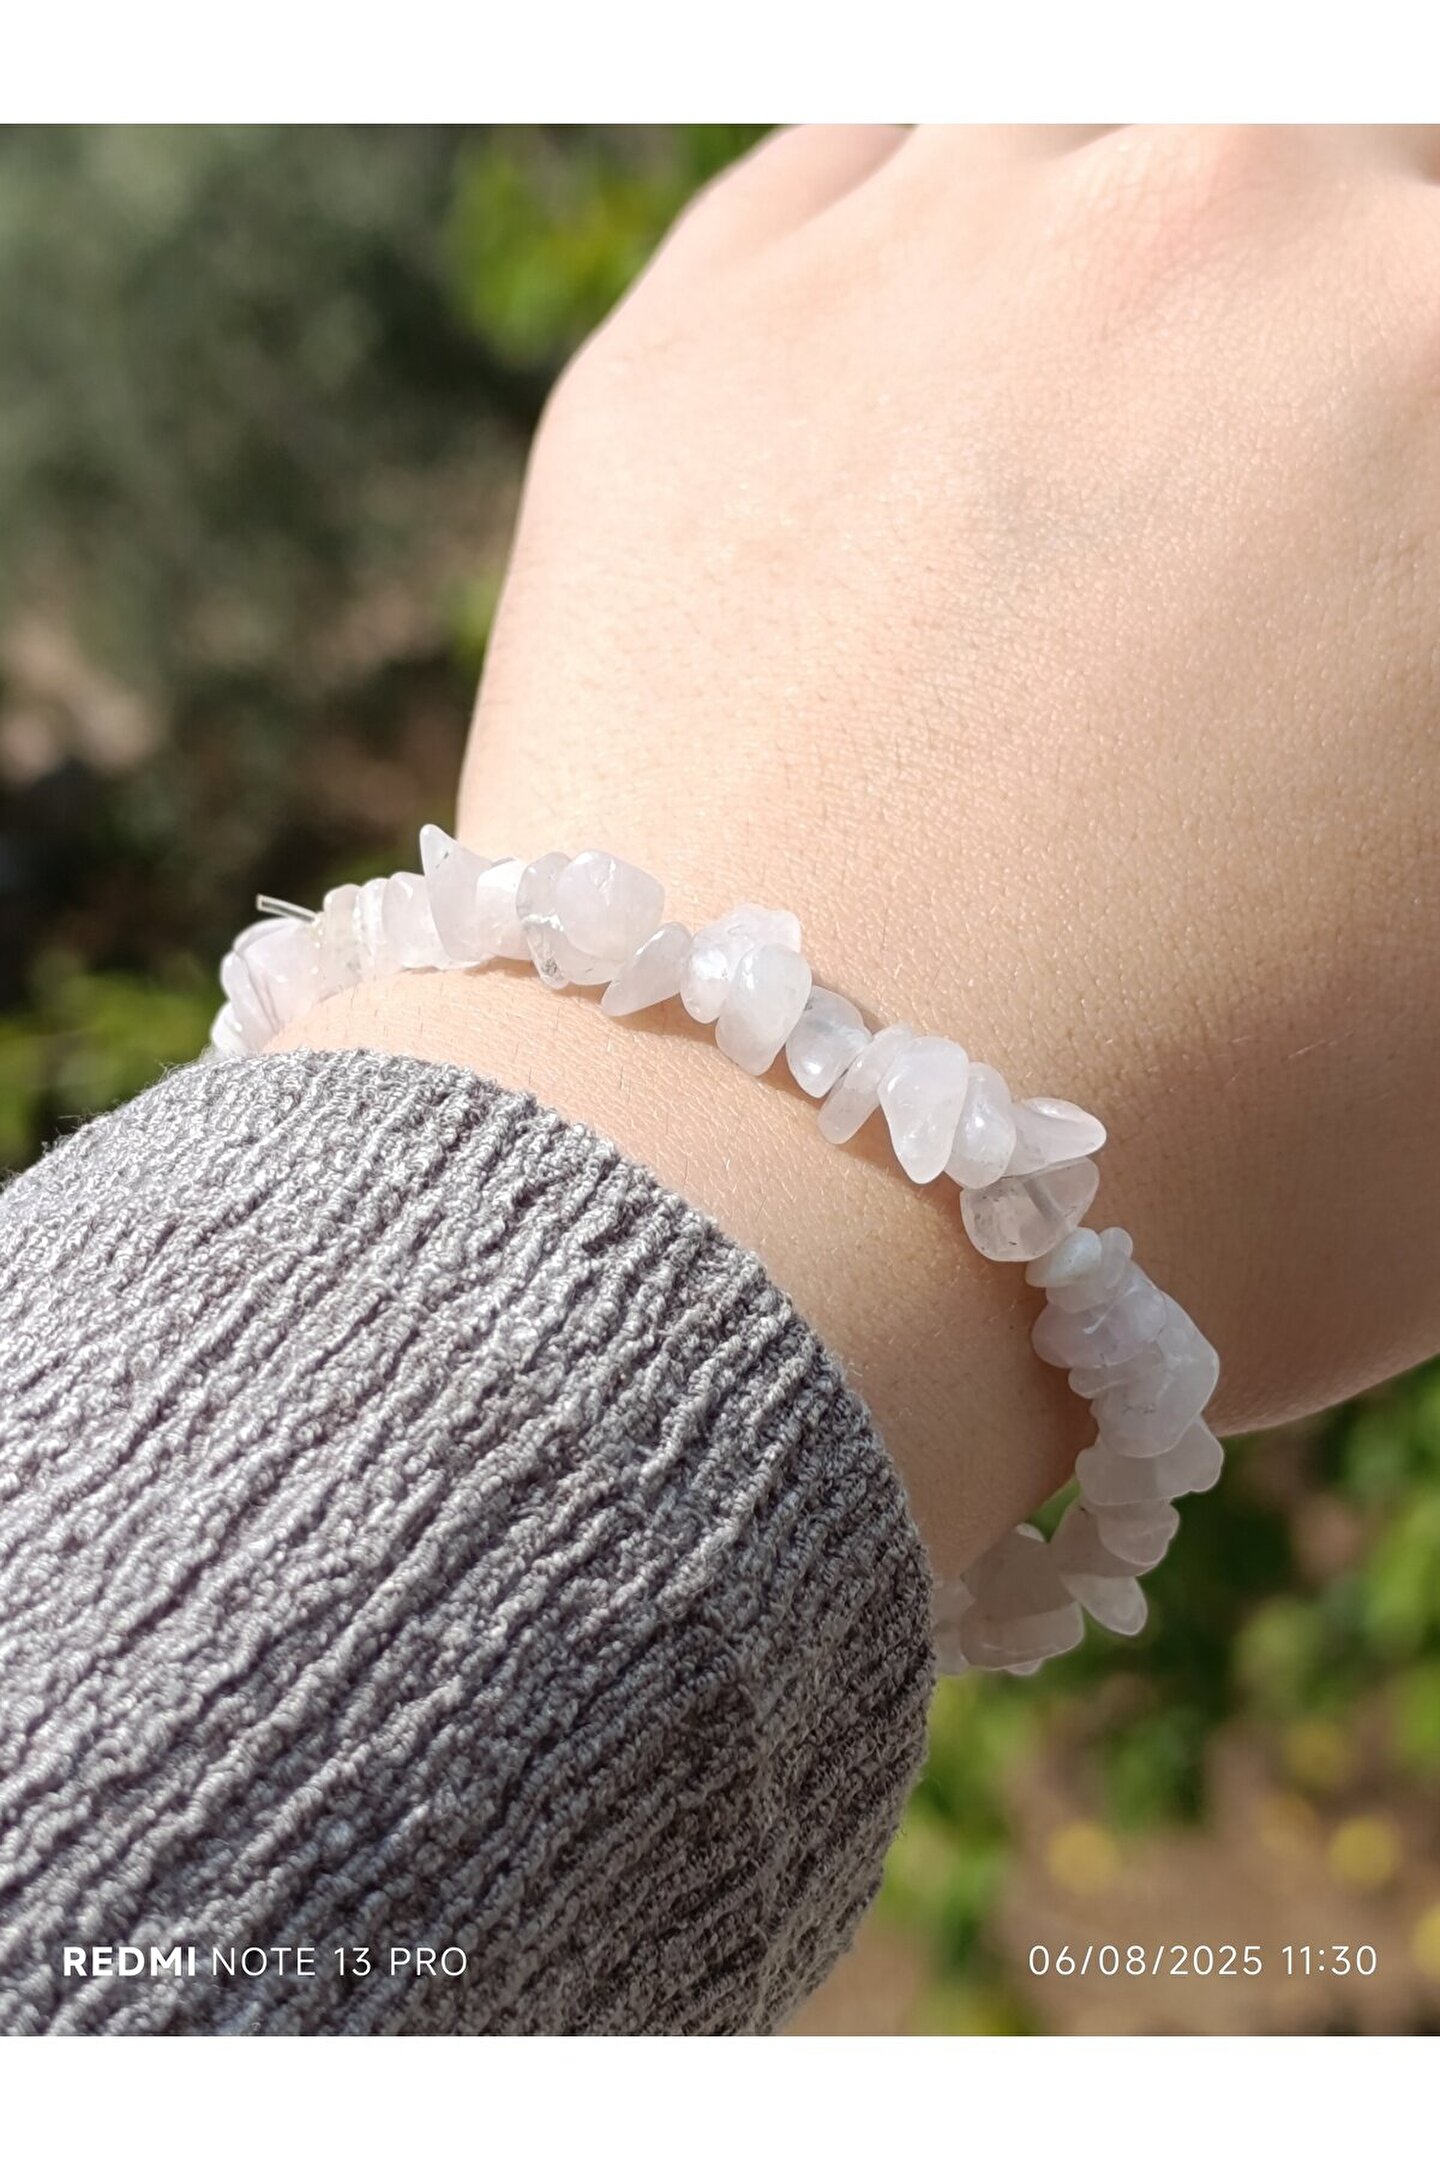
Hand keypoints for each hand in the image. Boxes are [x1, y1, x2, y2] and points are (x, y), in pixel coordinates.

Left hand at [295, 127, 1439, 1568]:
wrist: (768, 1231)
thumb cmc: (1194, 1174)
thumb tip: (1387, 649)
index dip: (1397, 499)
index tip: (1356, 585)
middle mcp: (1224, 225)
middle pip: (1340, 170)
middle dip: (1338, 328)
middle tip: (1273, 516)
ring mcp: (935, 250)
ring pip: (1100, 128)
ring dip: (1144, 260)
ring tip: (1109, 450)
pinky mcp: (703, 335)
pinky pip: (862, 170)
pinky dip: (923, 256)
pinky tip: (935, 387)